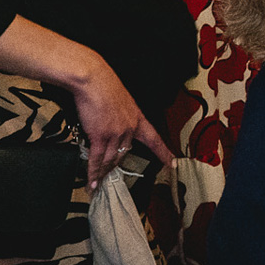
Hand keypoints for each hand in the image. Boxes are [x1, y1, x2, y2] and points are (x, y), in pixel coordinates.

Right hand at [69, 58, 173, 192]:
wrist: (93, 80)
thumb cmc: (104, 86)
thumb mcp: (122, 101)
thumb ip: (121, 117)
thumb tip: (112, 126)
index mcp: (138, 118)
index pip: (155, 140)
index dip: (164, 153)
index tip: (172, 164)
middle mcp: (130, 128)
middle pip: (124, 154)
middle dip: (114, 167)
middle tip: (108, 177)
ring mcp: (116, 133)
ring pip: (110, 159)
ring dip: (103, 174)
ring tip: (97, 184)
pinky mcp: (100, 136)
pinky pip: (97, 159)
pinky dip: (93, 173)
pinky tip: (92, 182)